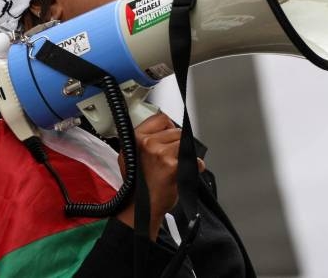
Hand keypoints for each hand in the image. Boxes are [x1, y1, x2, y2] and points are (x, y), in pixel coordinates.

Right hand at [115, 113, 184, 238]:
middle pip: (177, 131)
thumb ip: (147, 138)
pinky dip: (195, 167)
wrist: (141, 209)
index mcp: (135, 138)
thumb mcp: (133, 156)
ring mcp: (159, 154)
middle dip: (176, 145)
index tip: (166, 141)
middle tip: (166, 162)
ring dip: (184, 156)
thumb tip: (169, 124)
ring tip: (172, 169)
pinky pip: (194, 159)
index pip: (161, 118)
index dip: (168, 129)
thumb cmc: (140, 184)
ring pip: (185, 143)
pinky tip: (181, 176)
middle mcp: (145, 144)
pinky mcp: (172, 166)